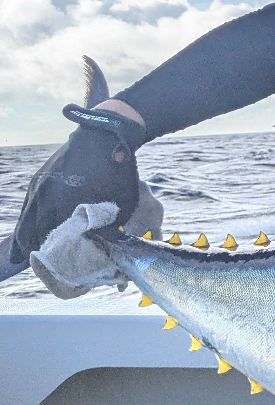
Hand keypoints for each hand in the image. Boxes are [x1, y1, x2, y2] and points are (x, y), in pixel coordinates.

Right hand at [11, 105, 144, 262]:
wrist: (105, 134)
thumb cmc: (118, 172)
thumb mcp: (121, 204)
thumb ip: (109, 228)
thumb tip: (103, 250)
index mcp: (66, 204)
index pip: (54, 240)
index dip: (54, 257)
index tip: (55, 270)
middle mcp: (47, 196)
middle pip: (33, 233)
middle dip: (36, 250)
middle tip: (38, 265)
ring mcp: (39, 186)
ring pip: (26, 220)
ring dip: (26, 237)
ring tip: (24, 254)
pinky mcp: (38, 179)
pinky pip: (28, 206)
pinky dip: (26, 220)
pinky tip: (26, 231)